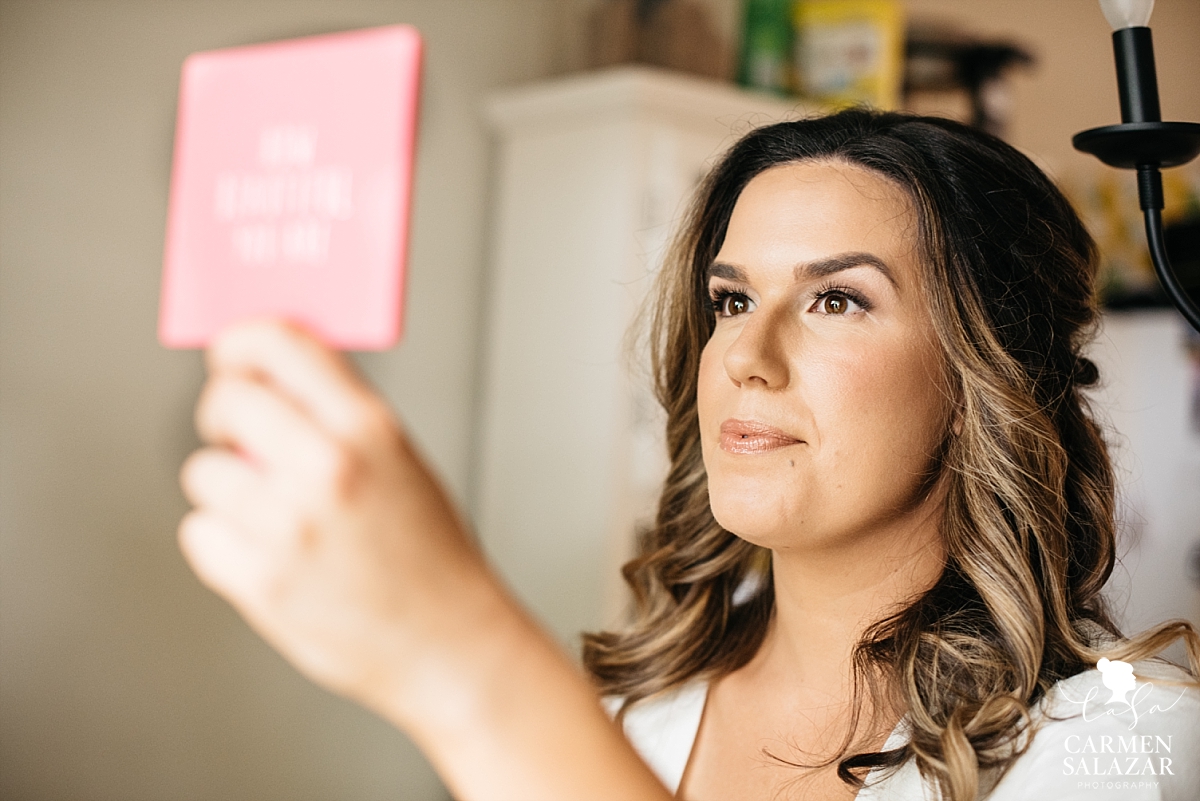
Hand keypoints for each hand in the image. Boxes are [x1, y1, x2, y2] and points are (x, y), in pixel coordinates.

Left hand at [177, 319, 670, 800]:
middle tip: (240, 436)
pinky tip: (268, 553)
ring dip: (229, 489)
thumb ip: (338, 414)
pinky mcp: (261, 581)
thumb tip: (266, 374)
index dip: (241, 340)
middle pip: (227, 400)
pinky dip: (223, 542)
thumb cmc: (429, 553)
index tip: (230, 353)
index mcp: (369, 427)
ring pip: (204, 472)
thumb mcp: (402, 460)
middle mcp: (328, 467)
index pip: (278, 344)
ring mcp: (291, 526)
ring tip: (275, 513)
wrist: (448, 643)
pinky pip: (200, 533)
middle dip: (226, 416)